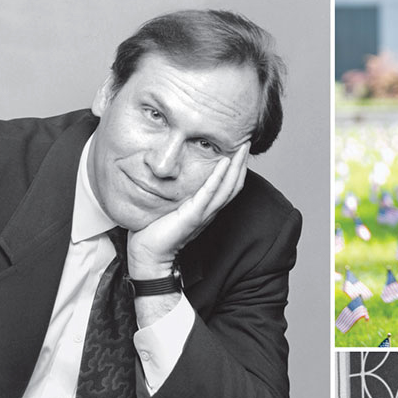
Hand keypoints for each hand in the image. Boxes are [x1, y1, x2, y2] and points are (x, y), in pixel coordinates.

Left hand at [127, 143, 249, 278]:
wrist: (149, 255)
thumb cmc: (156, 233)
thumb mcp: (171, 208)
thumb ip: (179, 195)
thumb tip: (172, 176)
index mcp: (206, 210)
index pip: (228, 187)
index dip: (236, 169)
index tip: (238, 150)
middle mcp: (209, 212)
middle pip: (233, 185)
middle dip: (241, 163)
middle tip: (247, 142)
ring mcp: (203, 214)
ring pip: (227, 188)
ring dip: (237, 166)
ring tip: (242, 148)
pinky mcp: (193, 216)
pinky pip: (209, 193)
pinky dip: (218, 176)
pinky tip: (224, 161)